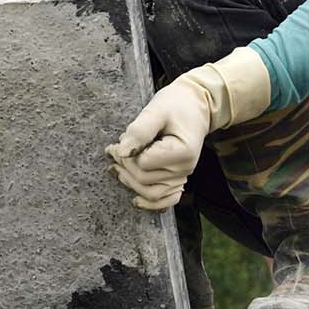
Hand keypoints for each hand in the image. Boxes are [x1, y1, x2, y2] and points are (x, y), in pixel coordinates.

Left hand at [105, 76, 214, 210]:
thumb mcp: (156, 110)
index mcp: (182, 152)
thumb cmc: (176, 104)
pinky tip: (135, 200)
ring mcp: (182, 176)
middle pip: (144, 179)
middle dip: (124, 165)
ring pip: (150, 193)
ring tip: (116, 166)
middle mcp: (184, 168)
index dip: (126, 154)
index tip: (117, 142)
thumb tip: (121, 152)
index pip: (143, 164)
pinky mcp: (178, 178)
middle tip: (112, 149)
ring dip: (130, 182)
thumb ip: (139, 131)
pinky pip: (166, 200)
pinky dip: (151, 203)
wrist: (196, 105)